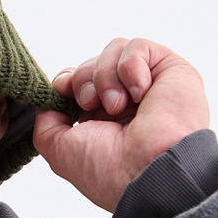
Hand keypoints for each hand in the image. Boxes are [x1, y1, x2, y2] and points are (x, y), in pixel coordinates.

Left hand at [33, 38, 209, 211]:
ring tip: (117, 105)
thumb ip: (47, 123)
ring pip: (114, 50)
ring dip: (105, 76)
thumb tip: (49, 100)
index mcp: (104, 120)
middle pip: (91, 63)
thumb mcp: (59, 150)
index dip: (67, 81)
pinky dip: (130, 67)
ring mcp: (149, 85)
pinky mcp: (170, 70)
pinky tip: (139, 93)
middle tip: (91, 104)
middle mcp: (127, 101)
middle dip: (83, 80)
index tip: (62, 90)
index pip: (79, 80)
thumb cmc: (108, 170)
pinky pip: (138, 46)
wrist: (148, 172)